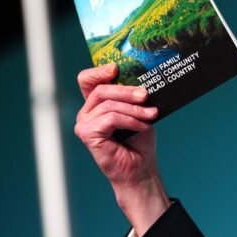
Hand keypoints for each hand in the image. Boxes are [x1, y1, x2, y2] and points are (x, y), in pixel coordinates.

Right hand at [75, 63, 170, 236]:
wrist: (141, 168)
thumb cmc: (139, 140)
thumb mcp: (138, 111)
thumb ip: (132, 96)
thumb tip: (140, 80)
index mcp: (96, 104)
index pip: (88, 80)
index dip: (98, 71)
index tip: (116, 68)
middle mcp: (86, 113)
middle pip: (101, 90)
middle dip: (127, 90)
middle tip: (146, 95)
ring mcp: (84, 124)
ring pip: (109, 105)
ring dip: (134, 109)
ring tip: (152, 114)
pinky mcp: (88, 135)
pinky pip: (111, 118)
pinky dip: (130, 120)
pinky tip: (142, 127)